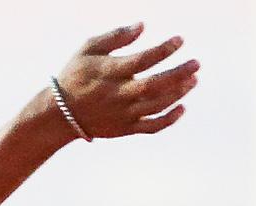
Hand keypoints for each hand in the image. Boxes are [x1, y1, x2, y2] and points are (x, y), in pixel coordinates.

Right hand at [53, 23, 198, 138]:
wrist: (58, 114)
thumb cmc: (75, 76)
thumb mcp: (88, 49)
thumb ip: (116, 36)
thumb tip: (142, 26)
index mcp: (110, 73)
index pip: (143, 60)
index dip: (164, 49)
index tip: (179, 40)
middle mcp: (118, 95)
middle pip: (155, 85)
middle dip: (179, 74)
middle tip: (196, 64)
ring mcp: (122, 114)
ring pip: (157, 105)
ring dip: (178, 93)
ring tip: (193, 80)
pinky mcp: (124, 129)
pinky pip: (152, 127)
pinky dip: (169, 119)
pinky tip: (182, 108)